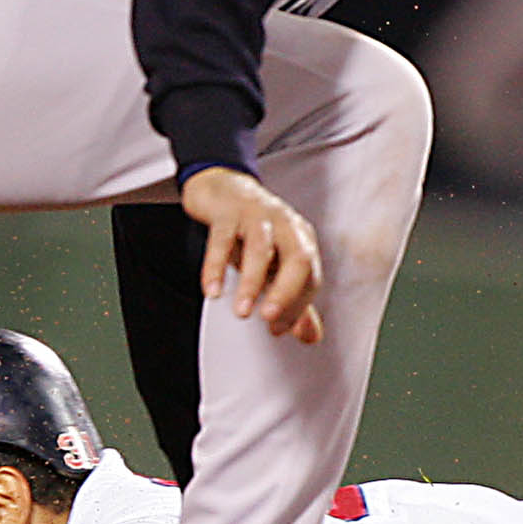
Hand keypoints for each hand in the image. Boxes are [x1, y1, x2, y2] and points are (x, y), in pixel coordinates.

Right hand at [179, 166, 325, 342]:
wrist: (225, 188)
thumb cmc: (252, 230)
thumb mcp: (276, 262)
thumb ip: (294, 298)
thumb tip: (310, 335)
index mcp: (301, 239)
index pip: (310, 276)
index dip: (297, 306)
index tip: (278, 329)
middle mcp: (285, 225)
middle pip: (298, 258)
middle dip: (286, 293)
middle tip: (270, 319)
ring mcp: (257, 215)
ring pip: (261, 248)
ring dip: (252, 283)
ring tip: (241, 311)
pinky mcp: (228, 212)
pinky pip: (222, 239)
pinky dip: (216, 266)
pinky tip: (212, 290)